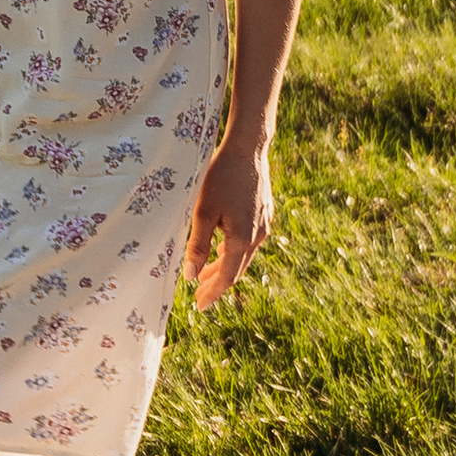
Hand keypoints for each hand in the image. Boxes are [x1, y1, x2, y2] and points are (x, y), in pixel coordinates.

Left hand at [184, 132, 272, 308]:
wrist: (248, 148)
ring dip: (224, 266)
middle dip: (216, 283)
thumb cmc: (222, 177)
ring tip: (205, 273)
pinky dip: (233, 251)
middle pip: (237, 269)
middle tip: (198, 295)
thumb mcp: (203, 211)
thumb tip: (190, 275)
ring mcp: (264, 223)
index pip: (227, 277)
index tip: (200, 306)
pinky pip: (249, 241)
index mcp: (242, 239)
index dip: (213, 293)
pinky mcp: (265, 213)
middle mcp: (257, 235)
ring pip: (243, 254)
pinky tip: (222, 247)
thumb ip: (198, 245)